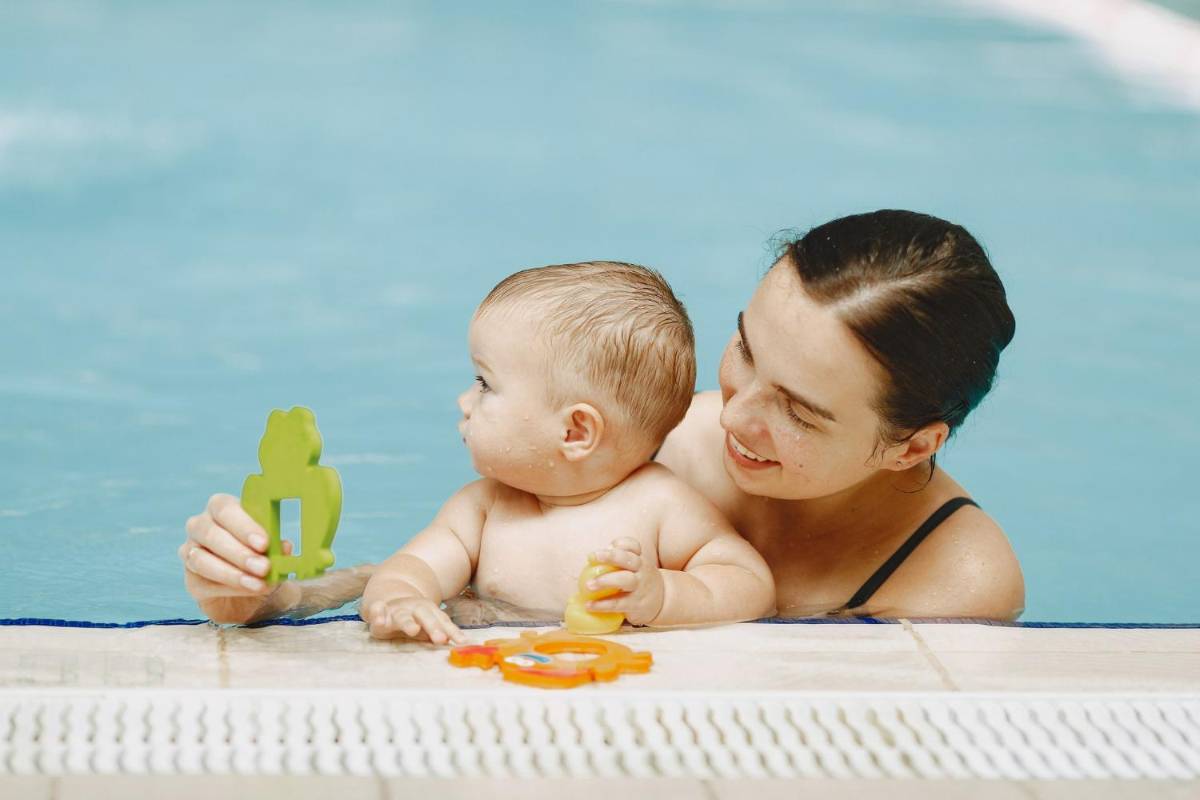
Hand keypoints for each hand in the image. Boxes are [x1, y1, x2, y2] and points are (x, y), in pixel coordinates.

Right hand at [180, 493, 295, 623]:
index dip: (244, 526)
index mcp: (222, 508)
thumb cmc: (263, 557)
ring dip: (232, 573)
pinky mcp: (191, 579)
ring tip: (258, 583)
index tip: (264, 543)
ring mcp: (190, 551)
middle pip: (210, 533)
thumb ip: (277, 546)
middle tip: (263, 567)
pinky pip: (203, 582)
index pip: (225, 508)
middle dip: (239, 553)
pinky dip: (229, 588)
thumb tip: (285, 547)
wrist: (253, 593)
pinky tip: (249, 590)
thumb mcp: (274, 549)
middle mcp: (200, 526)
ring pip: (201, 560)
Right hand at [362, 596, 467, 644]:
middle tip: (441, 639)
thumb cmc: (415, 618)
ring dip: (408, 622)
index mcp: (429, 611)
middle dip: (433, 627)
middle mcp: (414, 609)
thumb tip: (463, 641)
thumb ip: (444, 631)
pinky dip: (377, 613)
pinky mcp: (379, 612)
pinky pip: (377, 610)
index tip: (462, 641)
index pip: (442, 621)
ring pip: (402, 616)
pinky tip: (378, 620)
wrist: (392, 601)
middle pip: (425, 616)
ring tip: (413, 630)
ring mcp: (396, 610)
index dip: (452, 630)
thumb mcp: (430, 624)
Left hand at [586, 537, 664, 625]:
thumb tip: (593, 557)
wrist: (662, 601)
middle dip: (611, 556)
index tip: (607, 546)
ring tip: (588, 585)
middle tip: (592, 556)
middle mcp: (642, 570)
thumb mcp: (634, 567)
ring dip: (605, 581)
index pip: (633, 546)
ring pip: (626, 580)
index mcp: (639, 559)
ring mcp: (640, 587)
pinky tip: (589, 605)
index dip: (621, 543)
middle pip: (629, 559)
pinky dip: (603, 605)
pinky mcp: (637, 605)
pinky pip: (619, 604)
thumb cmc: (639, 580)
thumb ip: (617, 560)